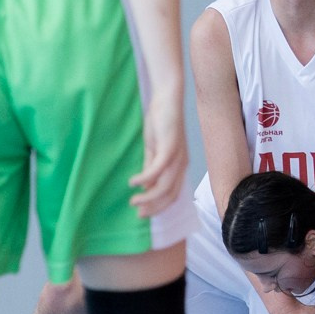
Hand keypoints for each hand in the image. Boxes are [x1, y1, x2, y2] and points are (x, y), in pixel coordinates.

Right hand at [127, 88, 186, 218]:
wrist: (168, 99)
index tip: (143, 212)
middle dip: (154, 208)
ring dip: (148, 198)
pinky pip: (156, 170)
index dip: (159, 206)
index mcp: (179, 166)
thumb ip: (150, 167)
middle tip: (138, 214)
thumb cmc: (160, 122)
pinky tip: (132, 183)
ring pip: (165, 188)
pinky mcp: (169, 148)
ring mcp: (177, 158)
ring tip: (133, 202)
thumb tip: (146, 186)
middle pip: (170, 196)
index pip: (172, 194)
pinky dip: (144, 179)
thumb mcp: (153, 149)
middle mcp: (182, 165)